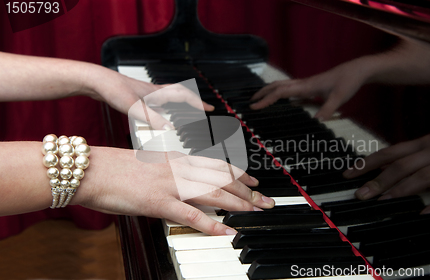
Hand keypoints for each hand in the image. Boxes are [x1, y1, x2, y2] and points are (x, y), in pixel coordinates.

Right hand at [73, 147, 274, 234]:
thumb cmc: (117, 168)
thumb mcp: (151, 165)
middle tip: (265, 199)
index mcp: (176, 159)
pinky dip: (212, 224)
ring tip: (256, 211)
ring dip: (238, 203)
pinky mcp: (158, 202)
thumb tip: (186, 182)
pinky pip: (191, 216)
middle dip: (247, 190)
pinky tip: (227, 231)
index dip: (239, 174)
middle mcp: (178, 169)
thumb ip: (171, 172)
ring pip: (213, 193)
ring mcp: (170, 185)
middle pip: (221, 179)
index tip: (254, 181)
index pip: (216, 165)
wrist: (93, 169)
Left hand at [84, 67, 213, 128]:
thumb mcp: (134, 108)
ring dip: (180, 102)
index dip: (198, 102)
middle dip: (193, 101)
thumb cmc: (112, 89)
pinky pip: (157, 101)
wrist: (95, 81)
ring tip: (185, 113)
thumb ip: (152, 119)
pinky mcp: (136, 96)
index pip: (184, 95)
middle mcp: (153, 91)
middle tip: (202, 109)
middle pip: (180, 93)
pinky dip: (164, 107)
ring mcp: (145, 93)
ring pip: (169, 96)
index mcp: (156, 92)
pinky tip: (158, 114)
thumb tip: (169, 128)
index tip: (210, 108)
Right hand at [250, 60, 368, 119]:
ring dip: (270, 91)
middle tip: (250, 102)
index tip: (254, 107)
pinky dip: (281, 93)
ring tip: (261, 100)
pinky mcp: (311, 85)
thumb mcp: (339, 98)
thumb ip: (327, 109)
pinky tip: (282, 101)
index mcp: (306, 86)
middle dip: (262, 93)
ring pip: (283, 85)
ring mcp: (307, 83)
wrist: (358, 70)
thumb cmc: (348, 82)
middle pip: (277, 85)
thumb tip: (315, 123)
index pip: (280, 92)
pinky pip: (291, 89)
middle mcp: (303, 83)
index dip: (266, 99)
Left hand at [343, 121, 429, 213]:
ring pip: (422, 176)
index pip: (390, 152)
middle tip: (360, 194)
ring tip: (383, 200)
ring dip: (401, 190)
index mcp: (425, 143)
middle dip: (378, 180)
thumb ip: (415, 154)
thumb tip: (388, 166)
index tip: (348, 173)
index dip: (368, 163)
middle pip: (401, 166)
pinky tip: (427, 213)